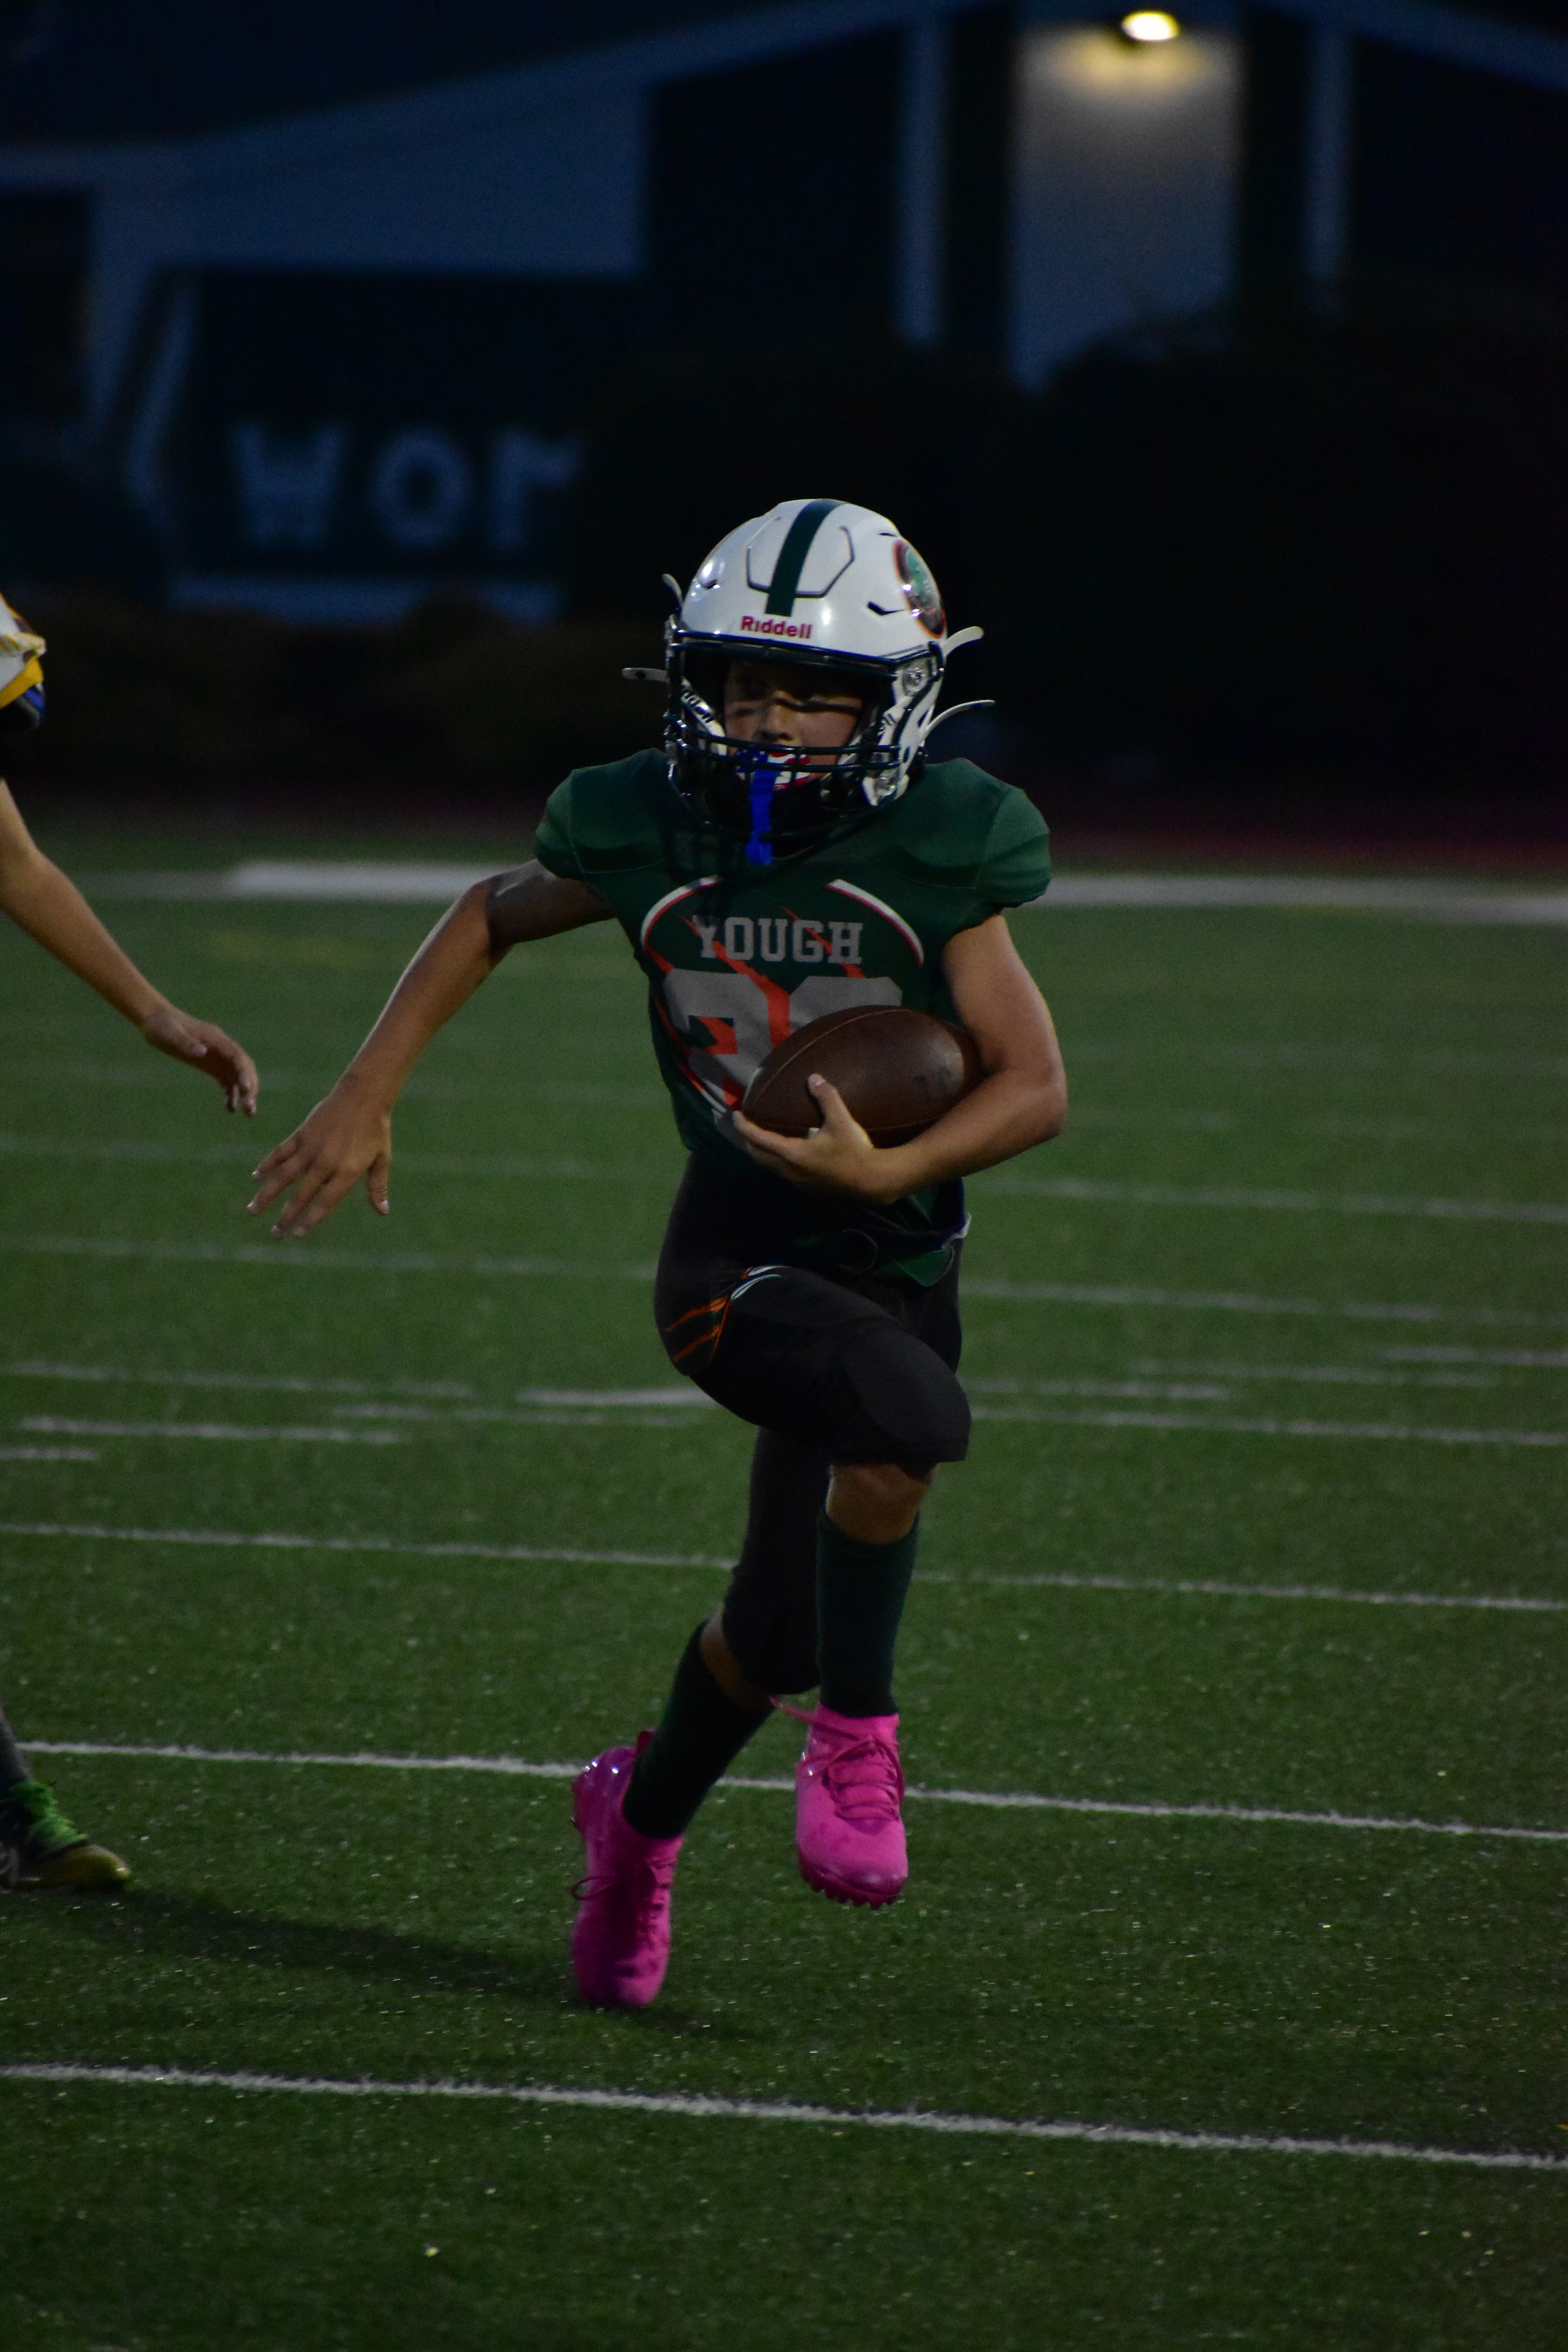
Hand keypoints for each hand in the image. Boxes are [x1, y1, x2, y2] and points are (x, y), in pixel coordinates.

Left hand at [143, 1004, 258, 1113]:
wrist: (155, 1020)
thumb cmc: (161, 1025)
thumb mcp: (170, 1034)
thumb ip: (186, 1043)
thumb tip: (203, 1052)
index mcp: (215, 1038)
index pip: (237, 1056)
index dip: (244, 1072)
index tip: (246, 1089)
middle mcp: (222, 1048)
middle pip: (243, 1068)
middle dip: (250, 1087)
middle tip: (249, 1108)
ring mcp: (218, 1057)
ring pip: (238, 1076)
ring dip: (245, 1093)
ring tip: (249, 1113)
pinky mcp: (211, 1065)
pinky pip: (226, 1081)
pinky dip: (231, 1094)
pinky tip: (230, 1109)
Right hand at [247, 1079, 391, 1236]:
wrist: (363, 1095)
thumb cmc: (376, 1129)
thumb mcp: (381, 1159)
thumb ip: (377, 1186)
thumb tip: (383, 1211)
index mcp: (347, 1171)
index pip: (325, 1202)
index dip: (311, 1220)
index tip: (298, 1234)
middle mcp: (326, 1162)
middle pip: (301, 1194)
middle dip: (286, 1216)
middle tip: (275, 1234)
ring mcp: (311, 1147)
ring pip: (283, 1175)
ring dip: (267, 1194)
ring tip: (252, 1210)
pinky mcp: (301, 1134)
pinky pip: (280, 1152)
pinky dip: (267, 1164)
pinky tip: (256, 1177)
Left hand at [732, 1075, 910, 1203]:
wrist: (872, 1181)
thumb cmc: (854, 1150)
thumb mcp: (841, 1121)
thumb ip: (826, 1097)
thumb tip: (813, 1078)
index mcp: (792, 1154)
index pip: (759, 1139)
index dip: (744, 1127)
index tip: (735, 1116)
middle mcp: (789, 1170)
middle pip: (759, 1156)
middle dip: (748, 1141)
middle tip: (745, 1127)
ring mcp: (798, 1181)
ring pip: (770, 1167)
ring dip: (761, 1153)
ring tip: (760, 1139)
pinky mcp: (808, 1186)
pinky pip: (782, 1172)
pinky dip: (775, 1160)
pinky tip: (784, 1153)